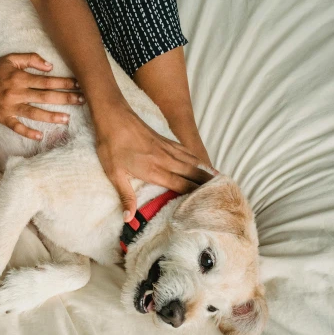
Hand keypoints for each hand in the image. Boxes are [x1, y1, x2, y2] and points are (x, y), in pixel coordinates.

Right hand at [0, 53, 84, 139]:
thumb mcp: (11, 58)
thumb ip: (31, 59)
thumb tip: (50, 66)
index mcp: (19, 77)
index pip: (47, 80)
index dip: (64, 83)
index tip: (78, 85)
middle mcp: (16, 92)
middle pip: (45, 96)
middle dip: (65, 98)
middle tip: (81, 101)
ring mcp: (10, 107)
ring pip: (34, 113)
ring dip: (51, 116)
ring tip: (67, 118)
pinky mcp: (3, 118)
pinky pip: (17, 127)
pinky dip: (28, 132)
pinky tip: (40, 136)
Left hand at [94, 100, 213, 221]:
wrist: (113, 116)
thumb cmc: (111, 146)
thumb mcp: (114, 174)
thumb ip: (125, 196)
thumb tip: (128, 218)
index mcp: (154, 170)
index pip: (181, 185)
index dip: (195, 195)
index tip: (208, 205)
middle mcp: (166, 159)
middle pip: (193, 173)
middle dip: (207, 185)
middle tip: (223, 194)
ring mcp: (167, 148)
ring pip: (193, 161)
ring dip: (205, 172)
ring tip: (219, 181)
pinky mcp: (165, 139)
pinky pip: (186, 151)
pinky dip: (197, 159)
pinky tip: (201, 162)